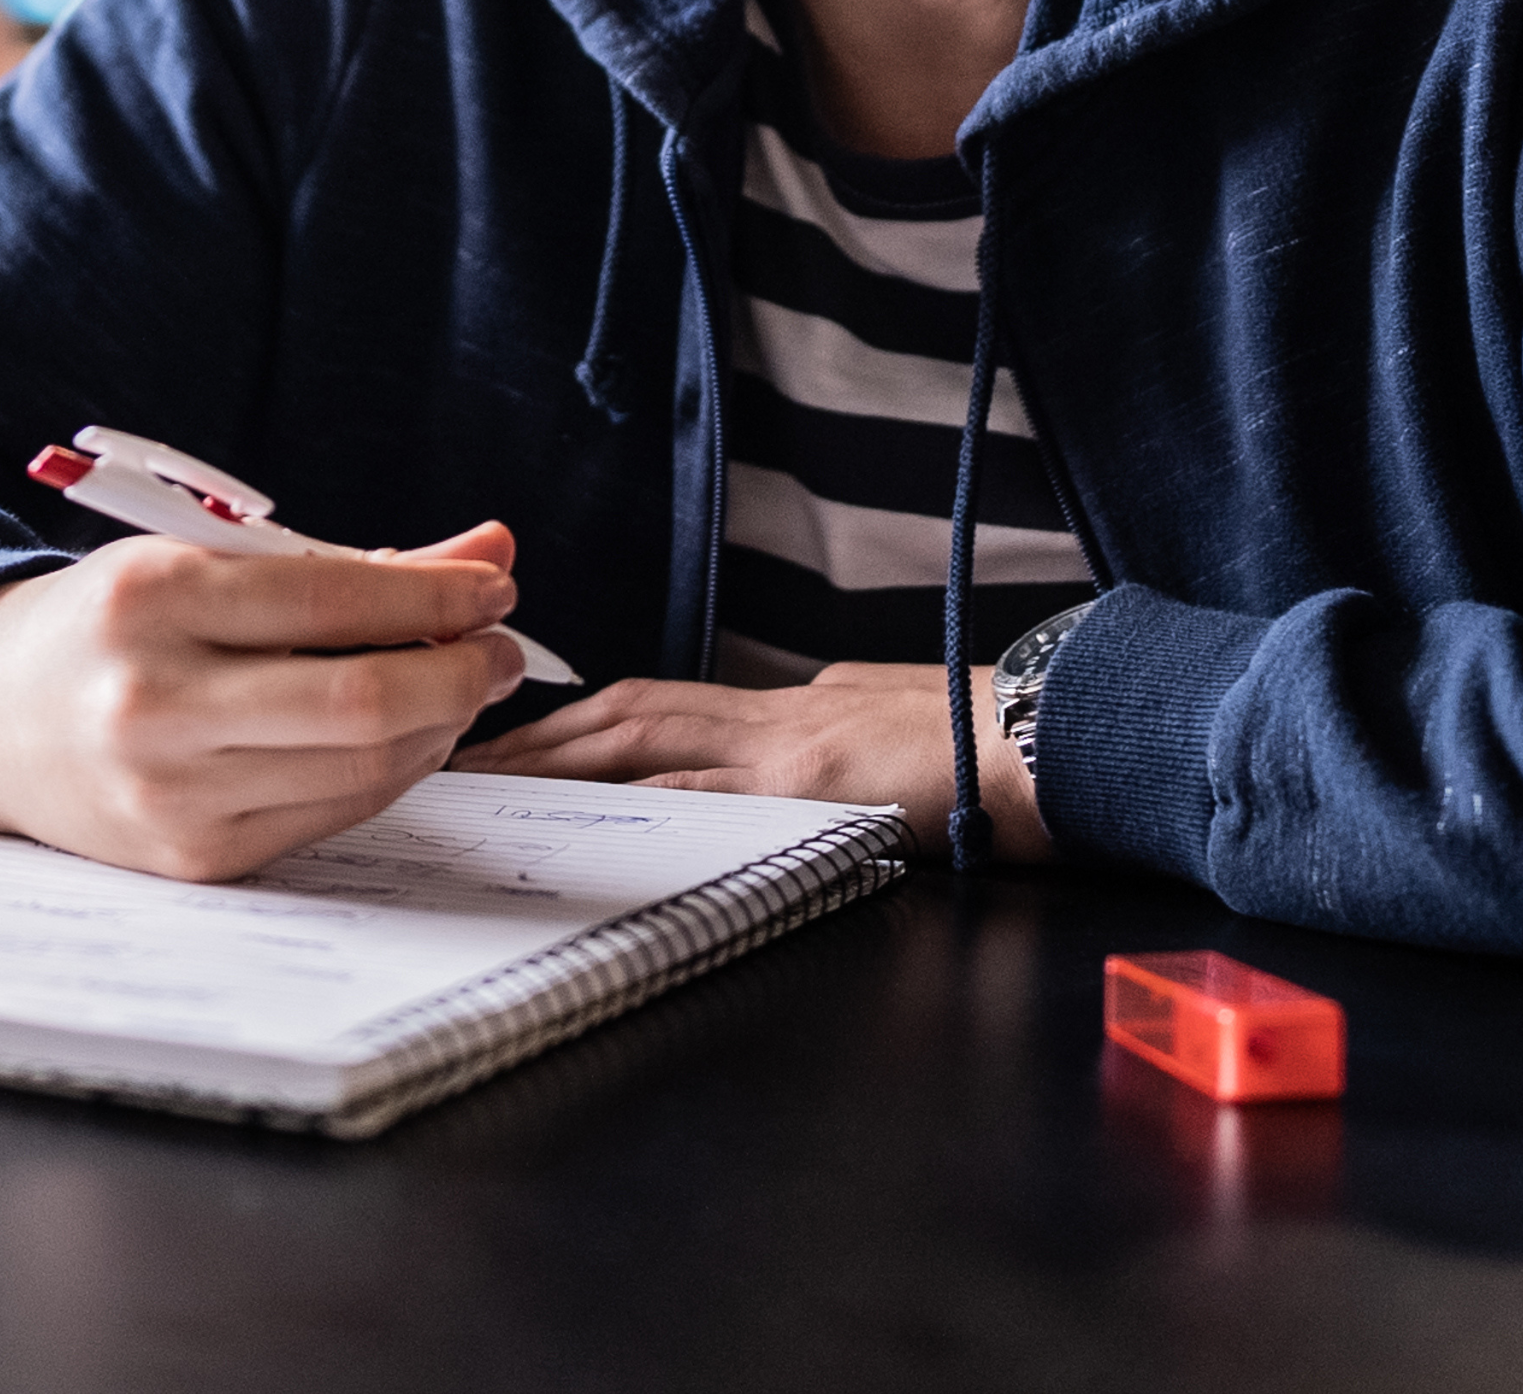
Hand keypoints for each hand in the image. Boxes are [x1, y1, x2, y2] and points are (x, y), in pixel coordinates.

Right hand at [0, 520, 527, 881]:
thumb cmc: (118, 621)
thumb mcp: (214, 559)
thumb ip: (358, 562)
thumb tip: (491, 548)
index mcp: (156, 595)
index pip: (337, 596)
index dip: (439, 593)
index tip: (494, 582)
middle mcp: (155, 698)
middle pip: (361, 700)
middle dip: (460, 671)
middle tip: (501, 646)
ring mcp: (169, 792)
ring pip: (359, 768)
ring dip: (440, 725)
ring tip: (462, 683)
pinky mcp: (191, 858)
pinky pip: (330, 815)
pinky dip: (390, 772)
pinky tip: (407, 735)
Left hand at [452, 661, 1053, 861]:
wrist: (1058, 736)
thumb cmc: (995, 745)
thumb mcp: (897, 730)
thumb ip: (836, 736)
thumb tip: (803, 753)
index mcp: (801, 704)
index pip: (670, 706)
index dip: (591, 719)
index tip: (526, 737)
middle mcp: (781, 710)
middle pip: (634, 709)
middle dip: (546, 731)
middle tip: (464, 750)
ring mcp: (789, 742)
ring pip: (645, 736)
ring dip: (560, 756)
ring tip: (488, 778)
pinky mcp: (806, 781)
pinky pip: (699, 792)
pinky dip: (633, 802)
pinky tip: (580, 817)